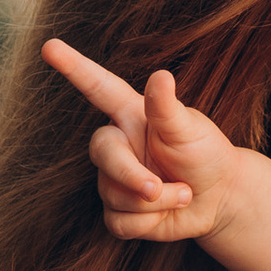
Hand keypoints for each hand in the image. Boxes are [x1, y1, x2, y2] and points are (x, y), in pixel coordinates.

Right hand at [41, 41, 243, 243]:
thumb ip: (168, 108)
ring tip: (182, 193)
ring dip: (154, 203)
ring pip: (113, 194)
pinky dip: (149, 223)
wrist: (220, 198)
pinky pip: (119, 221)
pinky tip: (167, 214)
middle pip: (101, 154)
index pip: (99, 88)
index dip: (74, 68)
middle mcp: (119, 144)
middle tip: (155, 187)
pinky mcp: (118, 212)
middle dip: (128, 175)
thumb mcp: (190, 130)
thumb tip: (161, 75)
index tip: (49, 46)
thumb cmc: (206, 154)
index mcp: (132, 115)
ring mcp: (114, 179)